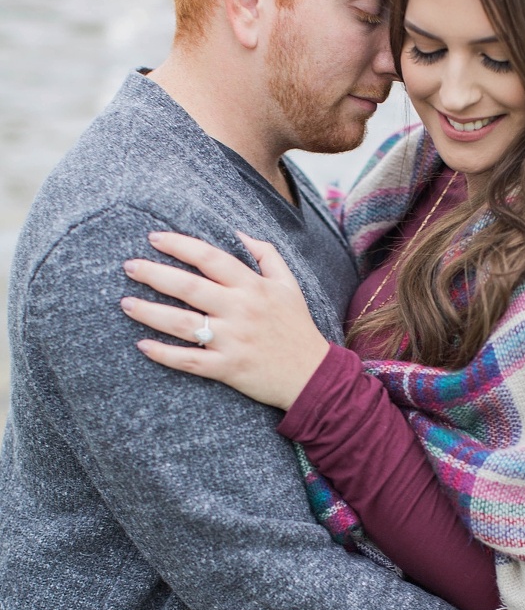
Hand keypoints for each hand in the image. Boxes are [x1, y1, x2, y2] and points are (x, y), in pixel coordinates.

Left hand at [121, 231, 330, 410]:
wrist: (314, 376)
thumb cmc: (298, 328)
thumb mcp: (289, 285)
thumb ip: (266, 255)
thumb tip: (238, 233)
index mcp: (253, 287)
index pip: (210, 258)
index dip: (180, 245)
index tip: (154, 238)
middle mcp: (240, 310)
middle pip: (189, 287)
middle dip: (154, 274)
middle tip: (129, 266)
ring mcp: (232, 341)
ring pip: (182, 323)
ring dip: (150, 312)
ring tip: (125, 303)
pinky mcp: (228, 369)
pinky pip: (189, 360)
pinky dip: (164, 354)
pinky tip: (143, 345)